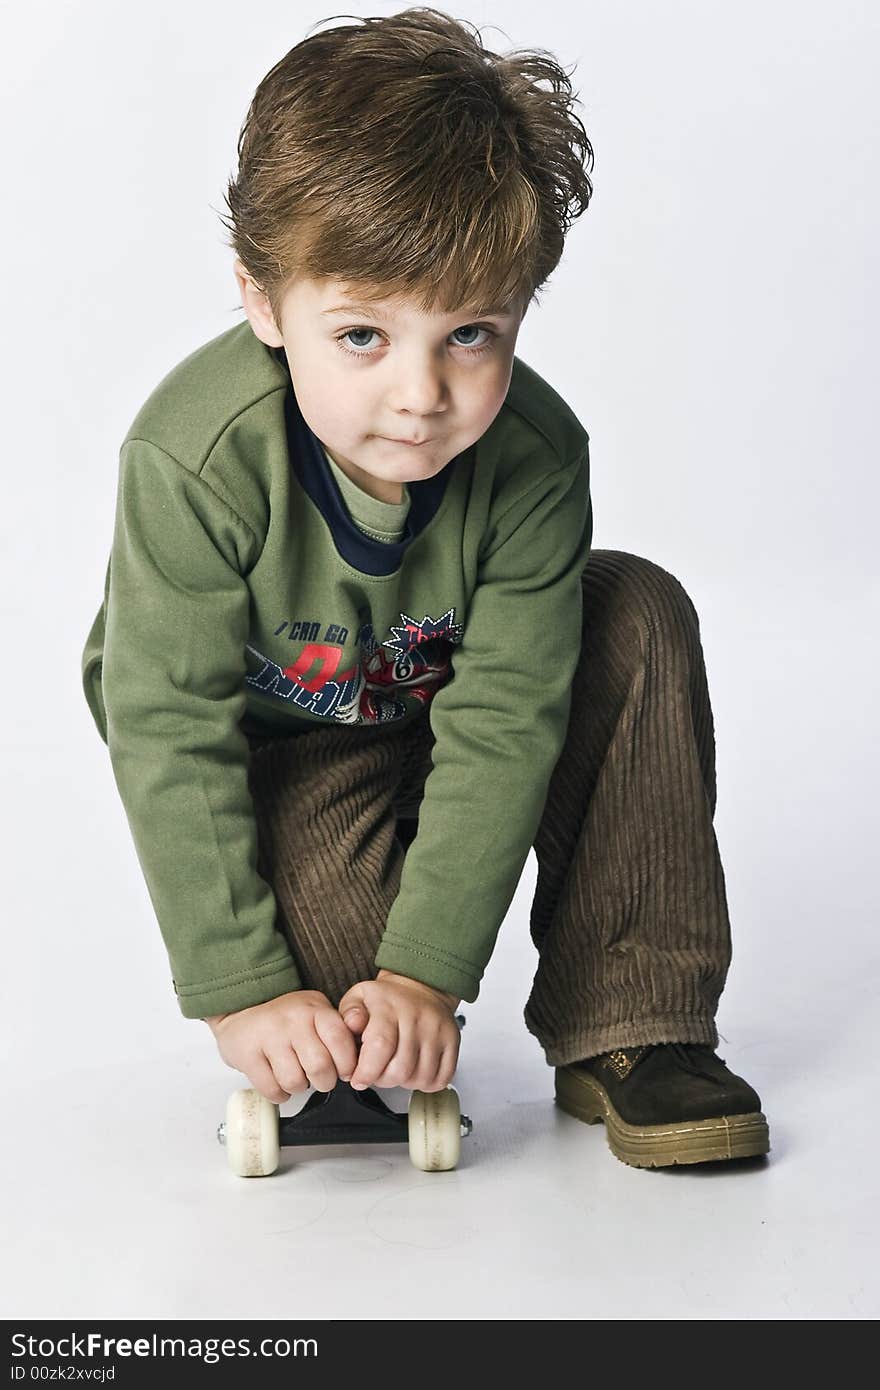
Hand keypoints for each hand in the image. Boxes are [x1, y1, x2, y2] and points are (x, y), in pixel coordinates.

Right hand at [203, 990, 359, 1102]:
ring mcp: (268, 1035)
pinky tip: (278, 1080)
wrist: (241, 1012)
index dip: (346, 1063)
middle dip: (324, 1082)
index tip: (344, 1071)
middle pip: (320, 1067)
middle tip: (320, 1078)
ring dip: (299, 1088)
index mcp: (315, 1008)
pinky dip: (279, 1094)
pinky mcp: (247, 1054)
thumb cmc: (285, 1020)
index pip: (340, 1039)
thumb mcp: (315, 1014)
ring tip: (295, 1075)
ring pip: (295, 1082)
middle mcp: (292, 1018)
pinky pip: (272, 1090)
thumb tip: (359, 1065)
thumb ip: (337, 1034)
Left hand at [336, 969, 460, 1092]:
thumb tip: (351, 1025)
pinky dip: (425, 1083)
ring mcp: (438, 1030)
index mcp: (389, 1006)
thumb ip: (348, 1013)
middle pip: (401, 1069)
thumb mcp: (358, 997)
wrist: (421, 987)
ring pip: (421, 1077)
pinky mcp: (453, 1041)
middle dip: (383, 1080)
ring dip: (403, 1082)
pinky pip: (442, 1078)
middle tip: (376, 1072)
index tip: (358, 1079)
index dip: (367, 1071)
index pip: (380, 1046)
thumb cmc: (387, 999)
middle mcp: (417, 1017)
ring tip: (395, 1067)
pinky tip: (414, 1069)